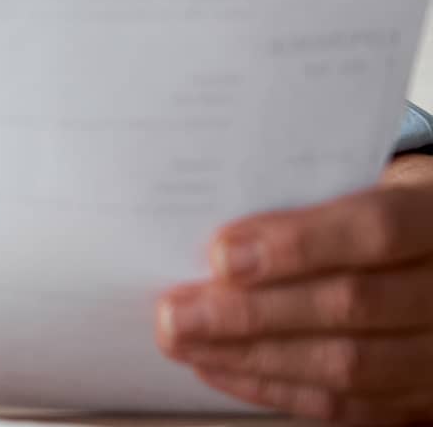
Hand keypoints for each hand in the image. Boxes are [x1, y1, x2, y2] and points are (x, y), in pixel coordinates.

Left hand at [156, 159, 432, 422]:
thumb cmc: (380, 210)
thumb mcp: (357, 179)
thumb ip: (302, 203)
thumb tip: (216, 241)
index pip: (376, 230)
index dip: (298, 244)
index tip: (221, 254)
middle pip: (353, 305)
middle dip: (251, 313)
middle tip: (176, 312)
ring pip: (349, 365)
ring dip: (252, 357)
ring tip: (184, 341)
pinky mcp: (422, 396)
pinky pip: (349, 405)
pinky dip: (276, 388)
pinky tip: (221, 367)